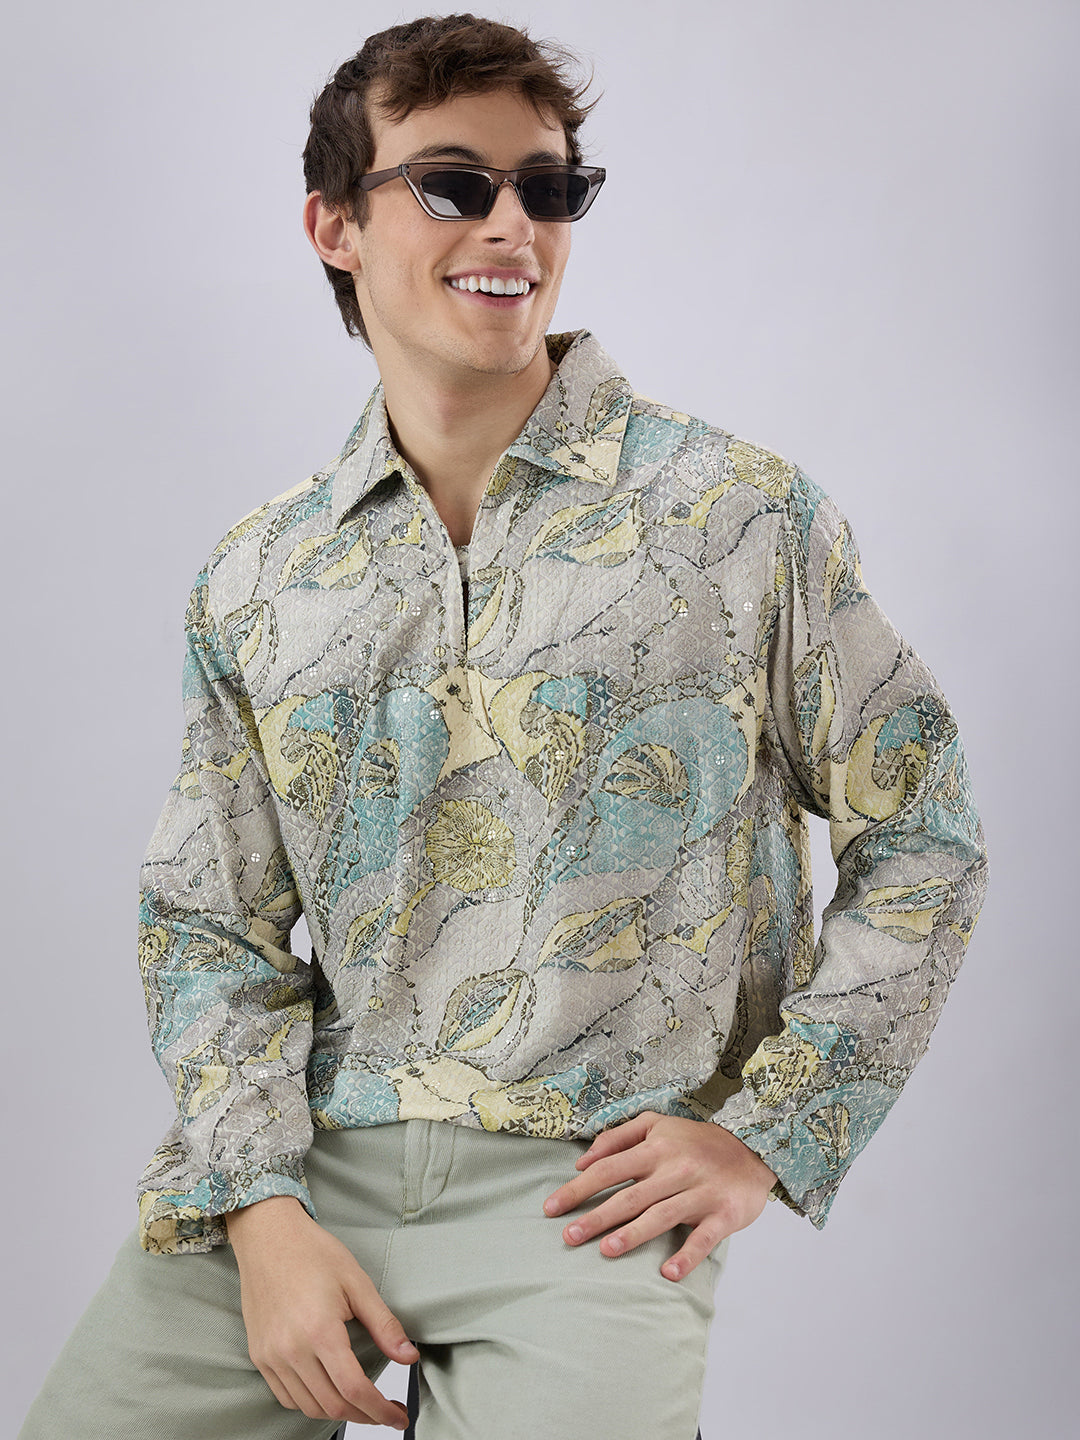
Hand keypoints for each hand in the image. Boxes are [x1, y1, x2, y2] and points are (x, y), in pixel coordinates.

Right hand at [226, 1196, 418, 1427]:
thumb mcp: (357, 1282)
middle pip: (333, 1405)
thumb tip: (409, 1357)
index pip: (354, 1390)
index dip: (381, 1410)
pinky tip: (329, 1391)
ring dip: (339, 1412)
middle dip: (366, 1416)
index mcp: (320, 1331)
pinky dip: (310, 1403)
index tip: (399, 1417)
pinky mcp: (259, 1355)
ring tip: (362, 1403)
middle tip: (388, 1411)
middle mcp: (291, 1350)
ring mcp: (271, 1355)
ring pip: (308, 1406)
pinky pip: (286, 1396)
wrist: (268, 1236)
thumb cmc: (313, 1252)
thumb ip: (384, 1324)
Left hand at [542, 1111, 777, 1281]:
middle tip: (568, 1237)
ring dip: (633, 1235)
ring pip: (661, 1216)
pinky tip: (669, 1274)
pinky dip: (687, 1256)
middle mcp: (675, 1170)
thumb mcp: (656, 1125)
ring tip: (606, 1251)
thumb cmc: (695, 1141)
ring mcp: (700, 1193)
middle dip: (597, 1217)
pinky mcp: (724, 1215)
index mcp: (655, 1148)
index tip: (551, 1208)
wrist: (752, 1148)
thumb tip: (582, 1160)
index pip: (608, 1169)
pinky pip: (704, 1238)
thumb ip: (617, 1137)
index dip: (578, 1188)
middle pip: (630, 1196)